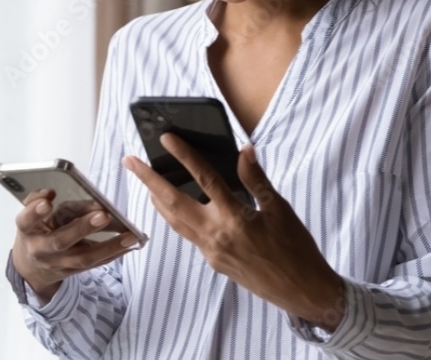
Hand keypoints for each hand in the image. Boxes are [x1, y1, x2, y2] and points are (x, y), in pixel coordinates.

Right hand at [11, 190, 139, 303]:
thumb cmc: (35, 231)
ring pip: (84, 258)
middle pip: (61, 241)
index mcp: (27, 231)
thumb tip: (52, 190)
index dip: (35, 212)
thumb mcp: (30, 215)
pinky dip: (114, 253)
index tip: (47, 201)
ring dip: (109, 246)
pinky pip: (97, 264)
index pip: (26, 221)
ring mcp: (59, 264)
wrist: (31, 267)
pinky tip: (131, 243)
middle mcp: (41, 250)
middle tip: (103, 215)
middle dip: (82, 228)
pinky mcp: (74, 271)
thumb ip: (37, 201)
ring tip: (130, 235)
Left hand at [123, 135, 345, 330]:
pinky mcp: (213, 262)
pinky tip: (178, 207)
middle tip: (129, 161)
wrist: (301, 290)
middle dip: (148, 180)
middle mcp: (215, 235)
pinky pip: (188, 235)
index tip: (166, 139)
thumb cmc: (295, 248)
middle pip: (172, 203)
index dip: (184, 156)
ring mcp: (211, 252)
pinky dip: (177, 217)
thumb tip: (244, 150)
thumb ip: (256, 179)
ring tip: (146, 182)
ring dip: (158, 200)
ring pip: (175, 222)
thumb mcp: (279, 208)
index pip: (203, 179)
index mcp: (234, 218)